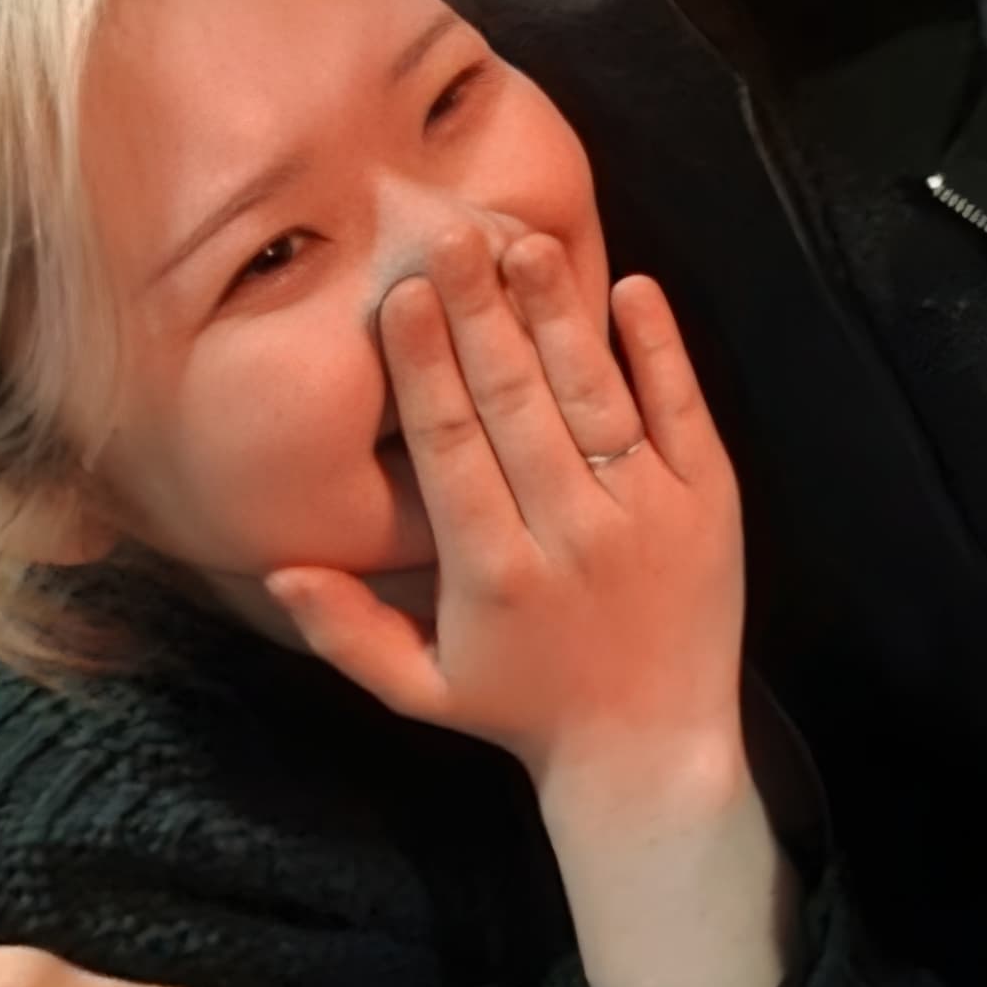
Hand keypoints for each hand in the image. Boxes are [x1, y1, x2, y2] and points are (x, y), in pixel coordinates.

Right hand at [264, 230, 742, 801]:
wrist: (652, 750)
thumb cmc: (523, 710)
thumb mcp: (420, 688)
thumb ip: (344, 630)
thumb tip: (277, 564)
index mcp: (494, 575)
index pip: (451, 450)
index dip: (425, 370)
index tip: (401, 298)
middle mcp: (572, 535)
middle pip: (518, 407)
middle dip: (481, 318)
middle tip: (451, 237)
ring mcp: (647, 513)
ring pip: (595, 398)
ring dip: (559, 317)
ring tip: (525, 245)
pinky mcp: (708, 502)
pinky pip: (683, 413)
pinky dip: (660, 351)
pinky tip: (636, 288)